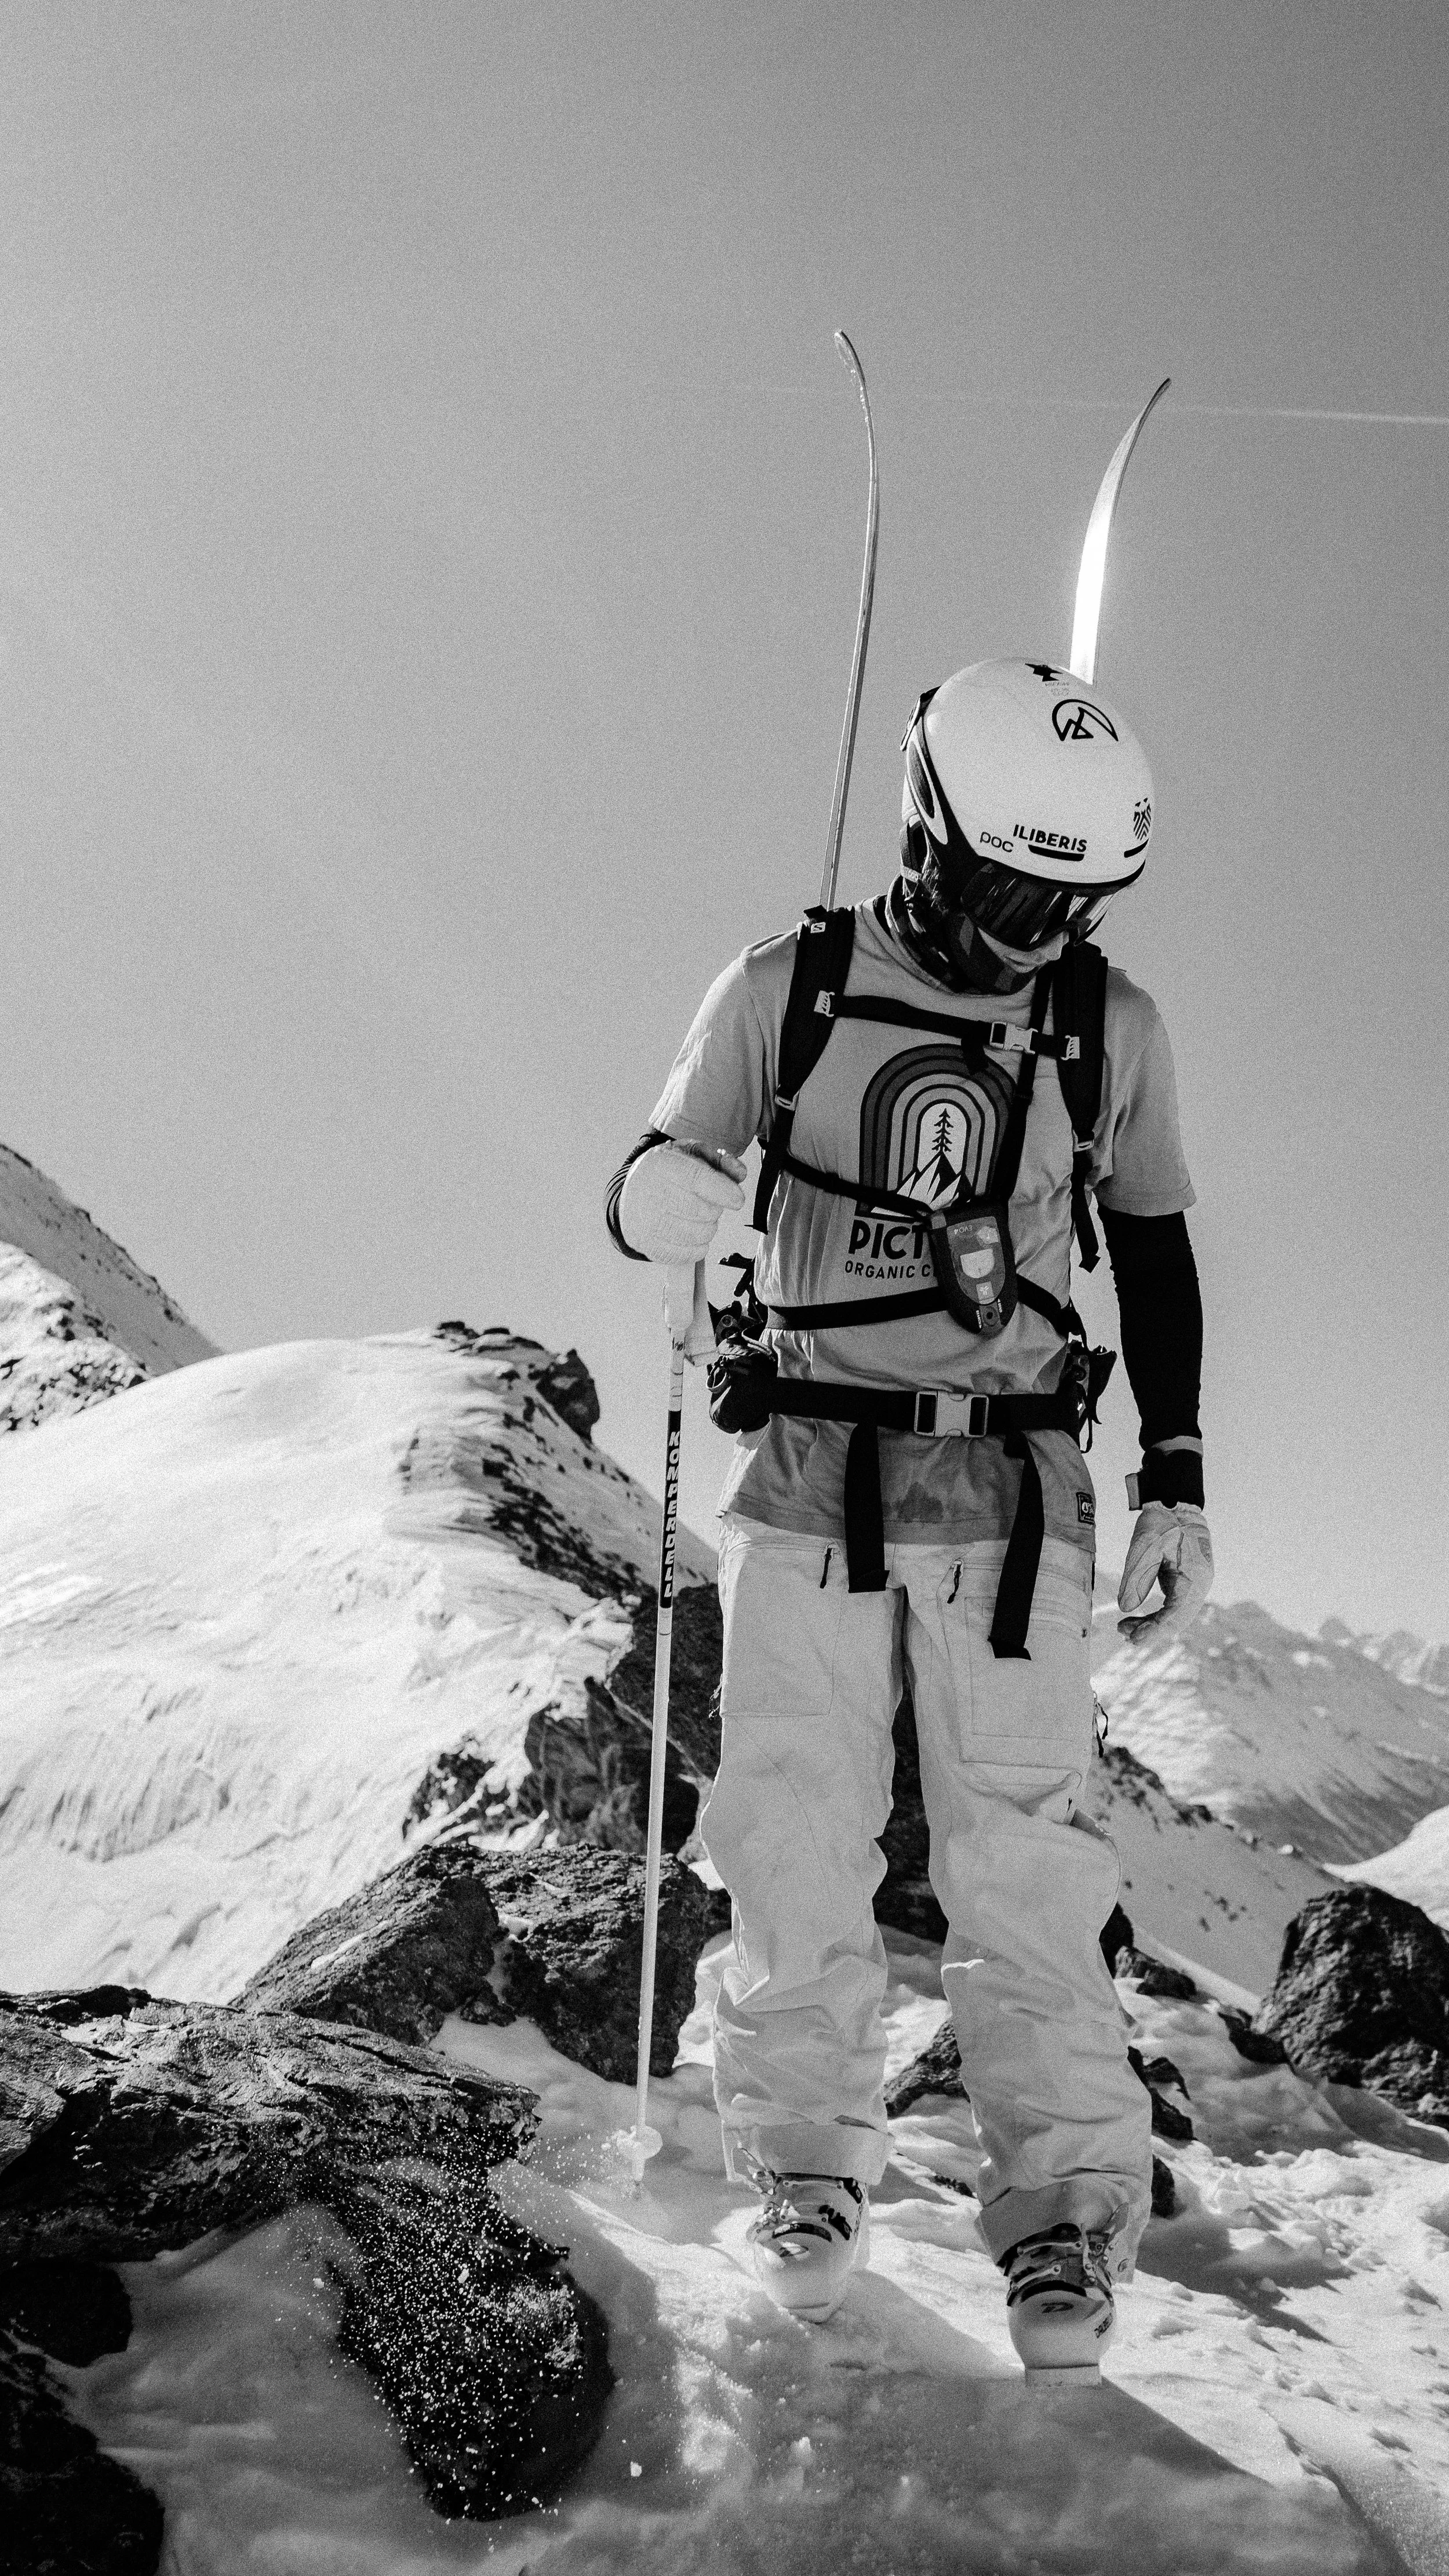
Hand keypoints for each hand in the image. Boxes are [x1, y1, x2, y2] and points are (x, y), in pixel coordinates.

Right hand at [618, 1142, 746, 1264]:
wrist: (634, 1190)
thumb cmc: (670, 1172)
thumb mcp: (694, 1155)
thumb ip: (721, 1161)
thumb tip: (739, 1173)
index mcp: (660, 1163)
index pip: (696, 1179)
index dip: (722, 1191)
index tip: (737, 1200)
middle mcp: (646, 1190)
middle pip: (698, 1210)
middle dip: (714, 1211)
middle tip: (709, 1206)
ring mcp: (642, 1219)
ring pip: (693, 1235)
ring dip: (706, 1230)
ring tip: (699, 1220)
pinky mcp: (642, 1242)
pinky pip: (681, 1255)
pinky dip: (695, 1249)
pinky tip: (692, 1237)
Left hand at [1117, 1502, 1213, 1642]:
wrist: (1173, 1501)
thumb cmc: (1162, 1521)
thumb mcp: (1145, 1547)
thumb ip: (1136, 1578)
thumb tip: (1125, 1608)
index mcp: (1196, 1577)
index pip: (1176, 1614)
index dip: (1155, 1630)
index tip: (1134, 1639)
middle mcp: (1199, 1584)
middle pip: (1177, 1619)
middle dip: (1152, 1630)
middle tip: (1125, 1635)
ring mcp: (1194, 1583)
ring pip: (1174, 1614)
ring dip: (1152, 1623)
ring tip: (1125, 1628)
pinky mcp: (1184, 1581)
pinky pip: (1172, 1605)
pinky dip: (1155, 1613)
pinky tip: (1136, 1617)